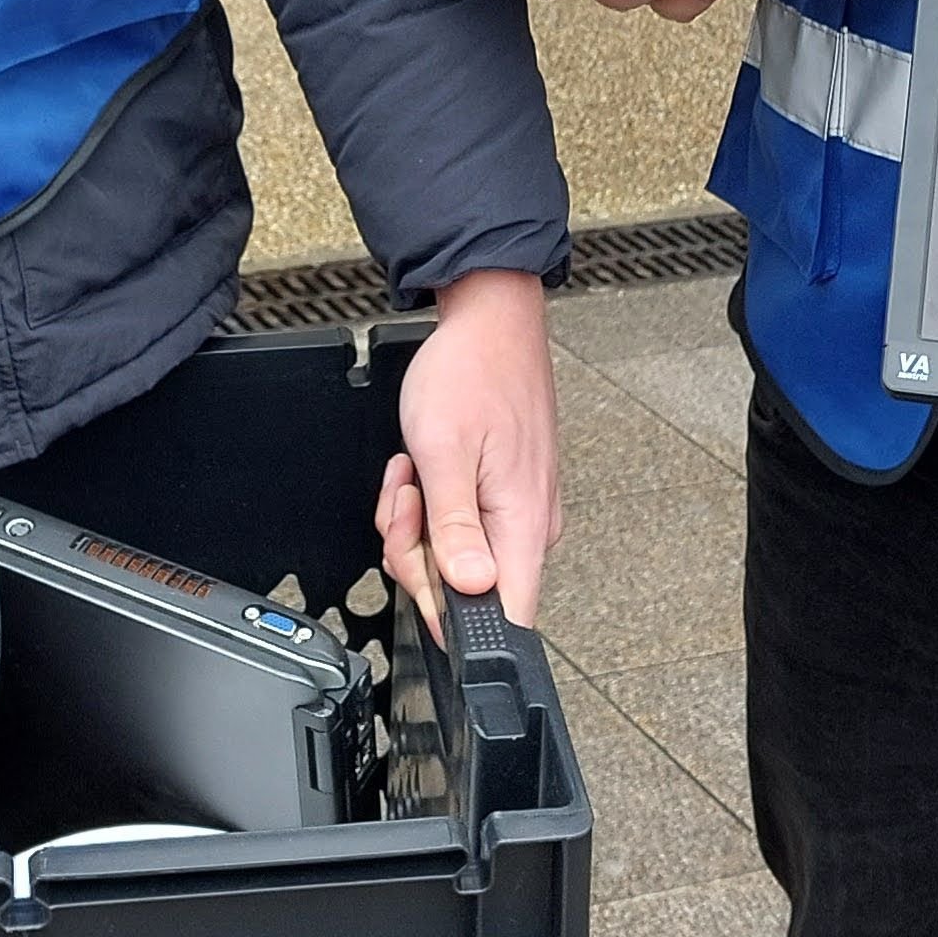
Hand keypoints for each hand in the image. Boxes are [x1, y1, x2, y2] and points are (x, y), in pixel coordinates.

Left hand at [378, 268, 560, 630]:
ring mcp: (519, 509)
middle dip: (418, 553)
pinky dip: (431, 506)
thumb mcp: (443, 453)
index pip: (506, 614)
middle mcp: (531, 524)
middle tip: (406, 500)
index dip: (452, 615)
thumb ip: (454, 530)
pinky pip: (461, 527)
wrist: (489, 322)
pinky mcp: (506, 495)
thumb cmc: (471, 373)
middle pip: (469, 589)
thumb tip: (469, 589)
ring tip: (415, 474)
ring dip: (420, 523)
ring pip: (457, 557)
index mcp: (524, 524)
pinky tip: (424, 471)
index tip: (419, 571)